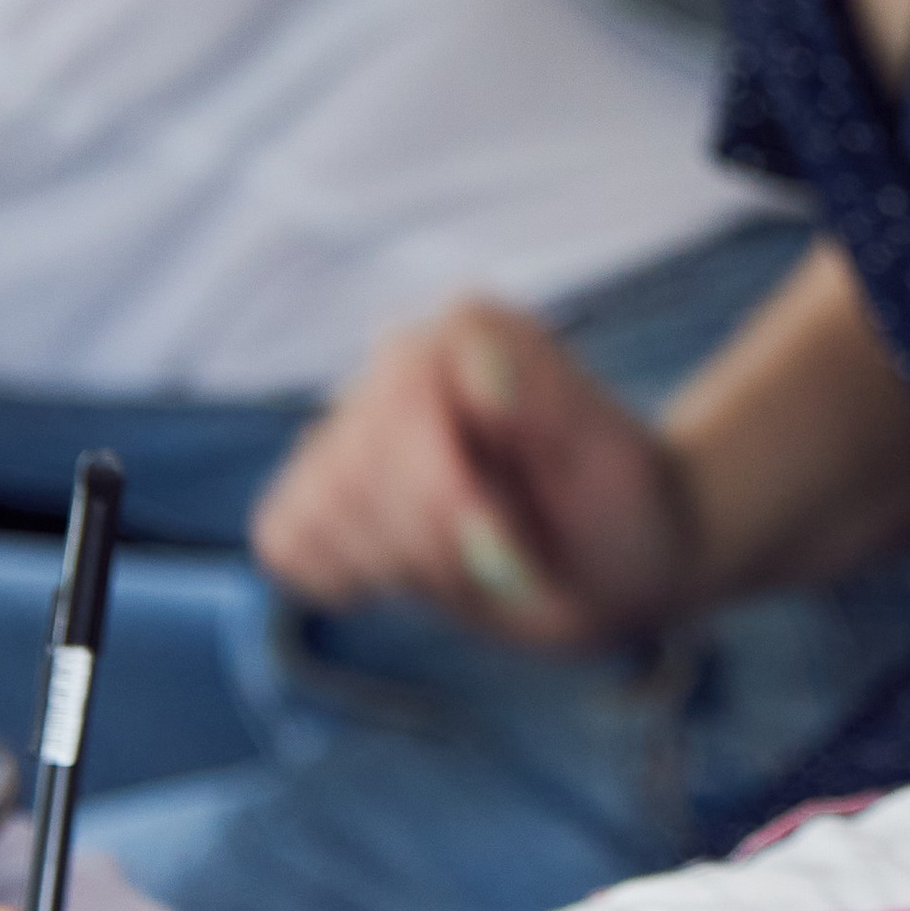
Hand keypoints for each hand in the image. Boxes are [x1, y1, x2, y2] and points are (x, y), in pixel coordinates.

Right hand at [252, 301, 693, 641]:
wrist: (624, 552)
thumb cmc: (623, 505)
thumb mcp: (609, 458)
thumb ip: (547, 399)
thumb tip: (477, 369)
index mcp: (467, 335)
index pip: (393, 411)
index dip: (442, 496)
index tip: (507, 537)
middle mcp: (399, 364)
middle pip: (347, 471)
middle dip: (425, 541)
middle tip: (502, 556)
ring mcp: (357, 425)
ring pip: (309, 510)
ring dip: (392, 564)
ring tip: (466, 559)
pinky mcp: (332, 488)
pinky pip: (285, 539)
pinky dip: (342, 575)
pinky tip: (413, 572)